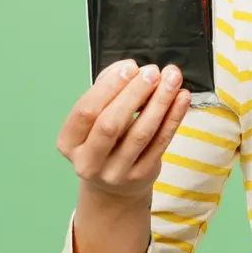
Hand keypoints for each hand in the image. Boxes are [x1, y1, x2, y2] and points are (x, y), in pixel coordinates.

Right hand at [56, 60, 191, 200]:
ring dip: (160, 102)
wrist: (114, 185)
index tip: (130, 67)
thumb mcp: (97, 114)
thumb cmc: (104, 138)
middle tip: (153, 72)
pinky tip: (182, 97)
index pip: (85, 112)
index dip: (108, 87)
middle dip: (134, 93)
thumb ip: (108, 86)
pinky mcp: (141, 176)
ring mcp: (115, 173)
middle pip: (111, 124)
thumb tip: (128, 68)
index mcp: (69, 142)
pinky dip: (174, 117)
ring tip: (172, 79)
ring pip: (140, 133)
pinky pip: (161, 142)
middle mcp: (88, 162)